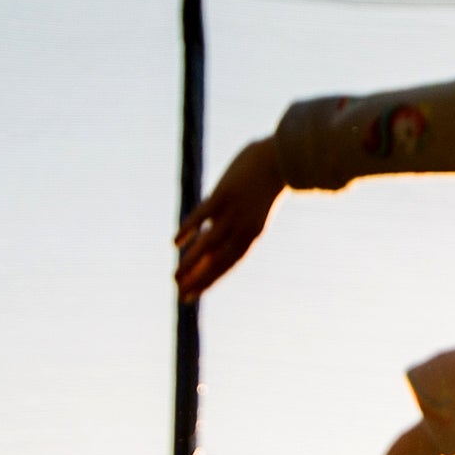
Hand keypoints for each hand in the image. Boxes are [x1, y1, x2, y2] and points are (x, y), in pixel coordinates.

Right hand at [175, 137, 287, 299]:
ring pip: (208, 244)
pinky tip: (175, 243)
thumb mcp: (250, 213)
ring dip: (191, 262)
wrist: (280, 159)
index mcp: (251, 235)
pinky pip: (202, 215)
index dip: (208, 282)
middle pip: (217, 261)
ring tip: (174, 277)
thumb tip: (209, 246)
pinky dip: (188, 229)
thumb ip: (231, 230)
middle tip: (179, 293)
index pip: (226, 265)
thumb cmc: (264, 186)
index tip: (190, 296)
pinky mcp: (224, 194)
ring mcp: (233, 212)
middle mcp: (242, 228)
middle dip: (198, 280)